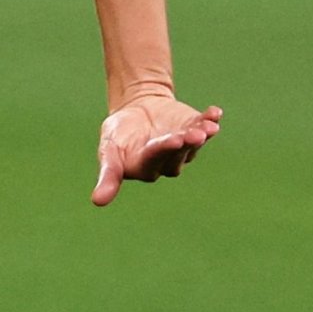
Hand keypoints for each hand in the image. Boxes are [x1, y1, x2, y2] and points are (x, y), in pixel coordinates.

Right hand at [92, 92, 221, 205]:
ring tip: (208, 126)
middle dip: (185, 142)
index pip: (155, 158)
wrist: (136, 108)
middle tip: (192, 134)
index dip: (164, 149)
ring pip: (195, 144)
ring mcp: (186, 147)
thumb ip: (108, 174)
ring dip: (202, 134)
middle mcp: (169, 161)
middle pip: (178, 152)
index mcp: (145, 167)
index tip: (173, 140)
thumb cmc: (119, 132)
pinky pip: (207, 127)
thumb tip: (97, 202)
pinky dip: (211, 120)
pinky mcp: (197, 130)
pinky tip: (215, 112)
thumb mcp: (108, 151)